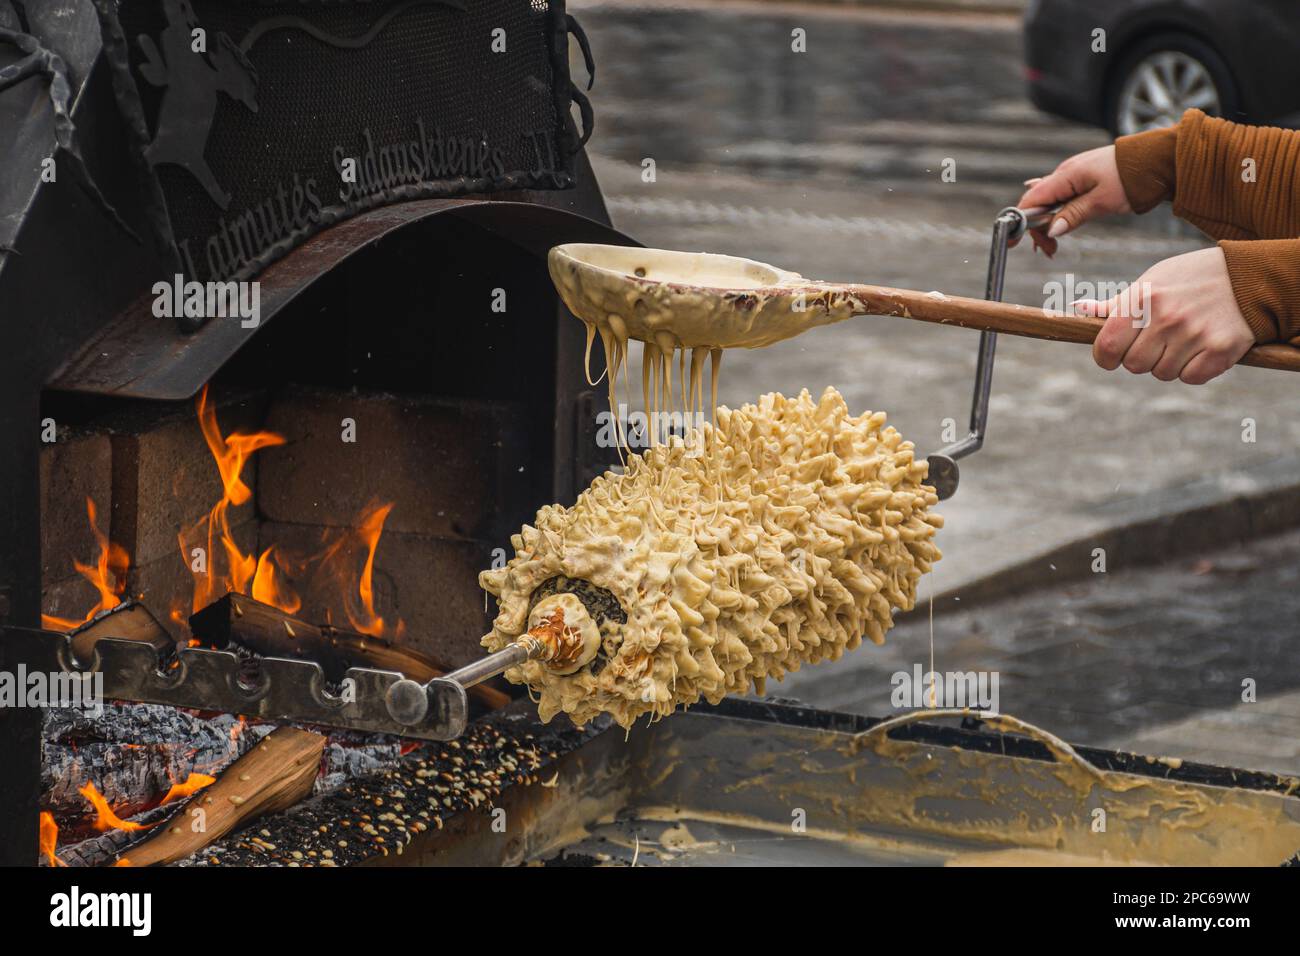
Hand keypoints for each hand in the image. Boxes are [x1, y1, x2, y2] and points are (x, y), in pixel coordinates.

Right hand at [1016, 145, 1131, 255]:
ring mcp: (1074, 174)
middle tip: (1050, 251)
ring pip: (1049, 201)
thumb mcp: (1102, 202)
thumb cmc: (1133, 179)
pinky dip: (1057, 213)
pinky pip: (1060, 197)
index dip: (1021, 222)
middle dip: (1037, 228)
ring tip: (1054, 246)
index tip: (1017, 243)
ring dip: (1048, 223)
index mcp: (1066, 175)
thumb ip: (1073, 215)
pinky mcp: (1083, 177)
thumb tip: (1051, 230)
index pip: (1031, 200)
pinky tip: (1059, 224)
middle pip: (1037, 202)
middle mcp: (1065, 172)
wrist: (1158, 161)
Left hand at [1073, 248, 1253, 384]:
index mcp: (1143, 298)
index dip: (1105, 357)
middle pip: (1134, 365)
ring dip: (1168, 363)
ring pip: (1162, 373)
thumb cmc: (1191, 278)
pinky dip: (1193, 369)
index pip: (1106, 346)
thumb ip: (1117, 304)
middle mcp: (1166, 317)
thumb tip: (1079, 309)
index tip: (1111, 356)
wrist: (1251, 276)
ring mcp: (1194, 334)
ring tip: (1184, 339)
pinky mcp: (1220, 350)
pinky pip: (1190, 378)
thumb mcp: (1152, 280)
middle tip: (1159, 341)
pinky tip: (1201, 348)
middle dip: (1142, 358)